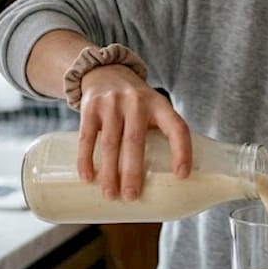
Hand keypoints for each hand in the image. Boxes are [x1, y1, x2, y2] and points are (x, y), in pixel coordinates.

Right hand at [75, 64, 190, 200]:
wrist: (105, 72)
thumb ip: (159, 134)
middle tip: (131, 196)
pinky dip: (86, 159)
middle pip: (135, 142)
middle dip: (133, 173)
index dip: (182, 152)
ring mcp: (112, 103)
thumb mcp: (153, 108)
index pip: (177, 128)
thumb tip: (167, 180)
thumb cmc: (135, 102)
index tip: (182, 176)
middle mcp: (136, 102)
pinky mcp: (90, 106)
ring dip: (109, 172)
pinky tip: (87, 177)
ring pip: (110, 143)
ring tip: (110, 195)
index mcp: (159, 105)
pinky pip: (87, 136)